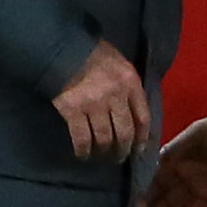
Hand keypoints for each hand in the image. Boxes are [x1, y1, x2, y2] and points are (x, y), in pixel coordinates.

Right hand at [52, 40, 151, 161]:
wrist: (63, 49)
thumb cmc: (94, 53)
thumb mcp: (120, 63)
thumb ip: (128, 85)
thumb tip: (133, 109)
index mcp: (130, 82)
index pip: (143, 117)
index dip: (143, 137)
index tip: (140, 148)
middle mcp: (116, 96)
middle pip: (125, 132)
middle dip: (124, 149)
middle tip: (120, 156)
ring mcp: (94, 105)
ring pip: (105, 138)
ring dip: (105, 152)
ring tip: (102, 156)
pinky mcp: (74, 111)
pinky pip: (82, 138)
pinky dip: (83, 150)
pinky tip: (83, 154)